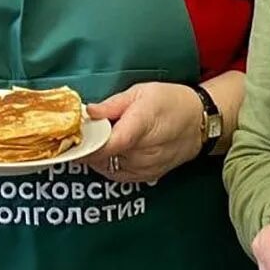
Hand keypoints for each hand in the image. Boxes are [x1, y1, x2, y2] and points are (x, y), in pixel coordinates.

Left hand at [84, 82, 203, 182]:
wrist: (200, 122)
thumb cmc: (170, 101)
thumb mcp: (140, 92)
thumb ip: (113, 104)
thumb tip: (89, 112)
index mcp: (141, 126)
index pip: (108, 145)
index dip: (86, 146)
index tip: (70, 140)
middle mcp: (144, 152)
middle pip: (104, 159)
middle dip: (88, 148)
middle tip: (79, 135)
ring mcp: (147, 167)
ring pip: (108, 169)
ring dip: (97, 158)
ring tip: (95, 141)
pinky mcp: (148, 176)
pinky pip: (119, 175)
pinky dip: (108, 165)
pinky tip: (108, 152)